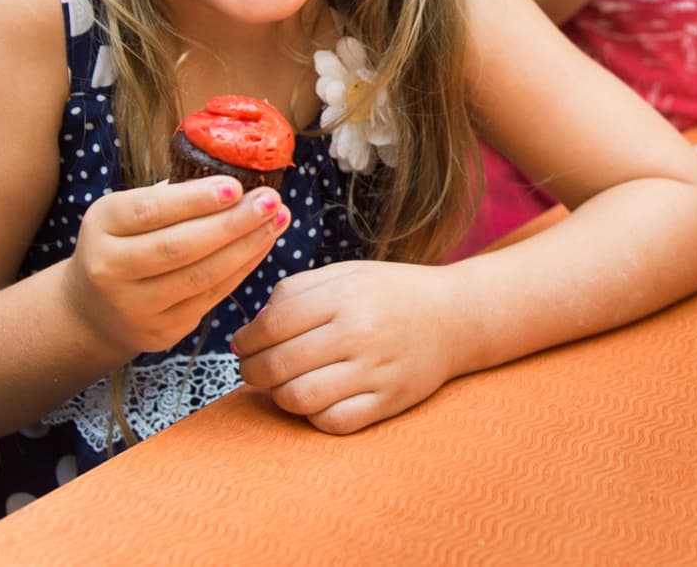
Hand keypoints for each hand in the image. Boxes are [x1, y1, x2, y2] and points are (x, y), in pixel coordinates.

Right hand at [63, 178, 289, 358]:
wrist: (92, 311)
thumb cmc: (120, 244)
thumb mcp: (125, 212)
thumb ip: (169, 196)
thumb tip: (231, 174)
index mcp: (101, 226)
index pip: (149, 211)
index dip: (194, 200)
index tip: (235, 186)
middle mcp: (110, 269)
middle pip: (178, 247)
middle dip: (232, 223)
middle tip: (271, 200)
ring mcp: (135, 306)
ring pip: (200, 276)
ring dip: (247, 247)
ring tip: (278, 220)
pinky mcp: (161, 332)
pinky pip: (210, 297)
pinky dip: (242, 269)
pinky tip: (262, 245)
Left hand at [232, 260, 456, 435]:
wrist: (455, 317)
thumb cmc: (390, 293)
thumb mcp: (346, 273)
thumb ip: (297, 290)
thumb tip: (252, 326)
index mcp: (345, 295)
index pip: (272, 324)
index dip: (246, 339)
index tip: (242, 344)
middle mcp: (359, 332)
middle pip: (278, 365)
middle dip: (252, 371)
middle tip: (251, 369)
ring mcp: (375, 370)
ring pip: (299, 398)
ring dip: (278, 396)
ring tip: (280, 386)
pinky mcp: (389, 401)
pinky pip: (333, 422)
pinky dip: (313, 416)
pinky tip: (314, 400)